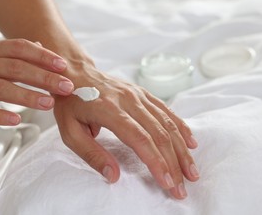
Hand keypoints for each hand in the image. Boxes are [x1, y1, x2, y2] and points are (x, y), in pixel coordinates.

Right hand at [0, 39, 73, 124]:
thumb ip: (14, 53)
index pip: (20, 48)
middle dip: (43, 77)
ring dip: (27, 96)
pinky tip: (16, 120)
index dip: (43, 56)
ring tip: (49, 104)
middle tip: (66, 87)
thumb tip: (42, 47)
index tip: (64, 66)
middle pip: (15, 68)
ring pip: (0, 87)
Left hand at [53, 64, 198, 199]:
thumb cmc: (70, 103)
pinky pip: (165, 110)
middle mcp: (128, 100)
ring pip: (167, 122)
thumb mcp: (69, 132)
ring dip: (181, 149)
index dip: (156, 162)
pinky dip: (180, 127)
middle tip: (182, 187)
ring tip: (191, 170)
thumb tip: (114, 176)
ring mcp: (138, 94)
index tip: (168, 183)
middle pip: (159, 133)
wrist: (74, 73)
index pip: (140, 139)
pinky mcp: (142, 92)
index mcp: (110, 110)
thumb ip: (91, 154)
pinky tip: (190, 142)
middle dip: (173, 163)